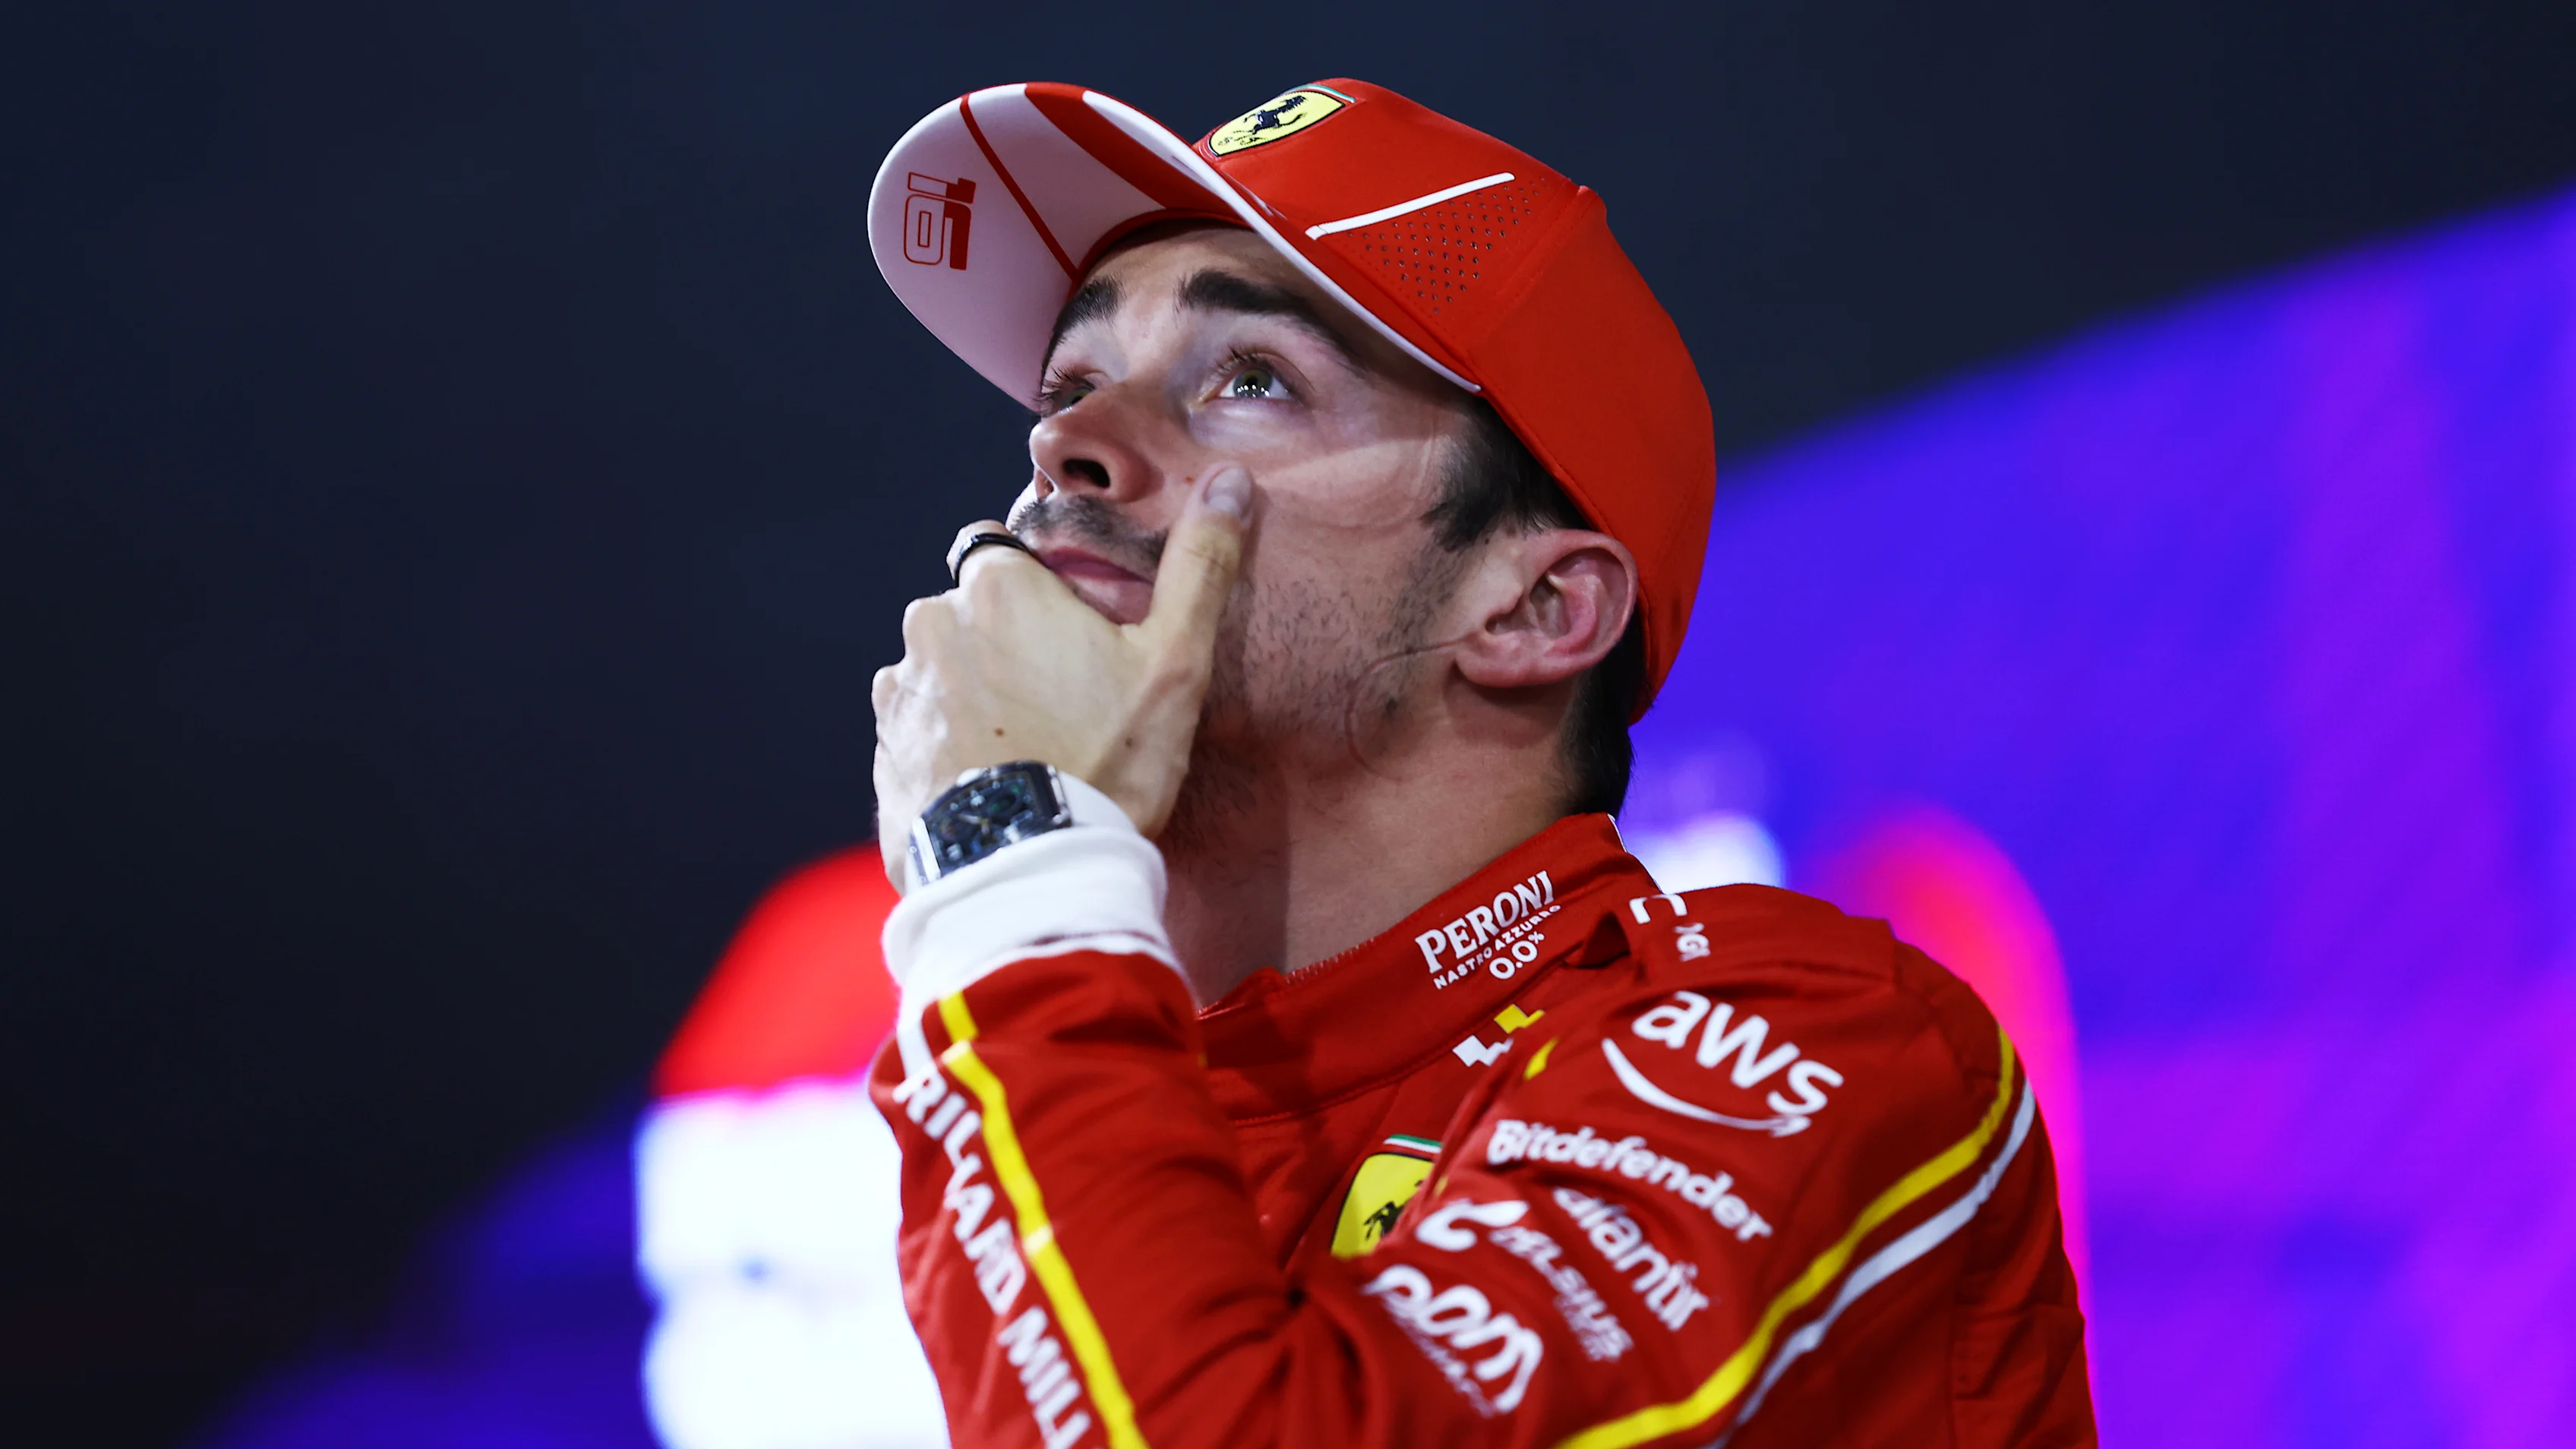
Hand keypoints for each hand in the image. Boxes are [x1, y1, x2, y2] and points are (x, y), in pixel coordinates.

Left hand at [873, 467, 1253, 888]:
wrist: (1032, 874)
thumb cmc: (1107, 763)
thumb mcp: (1174, 663)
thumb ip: (1200, 566)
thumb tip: (1230, 480)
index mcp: (995, 586)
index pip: (1003, 552)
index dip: (1038, 593)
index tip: (1071, 642)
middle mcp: (930, 625)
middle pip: (970, 616)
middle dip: (1004, 648)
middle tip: (1061, 709)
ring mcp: (899, 694)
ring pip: (942, 675)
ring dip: (973, 700)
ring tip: (1029, 756)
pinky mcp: (884, 757)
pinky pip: (920, 737)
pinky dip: (949, 754)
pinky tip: (996, 787)